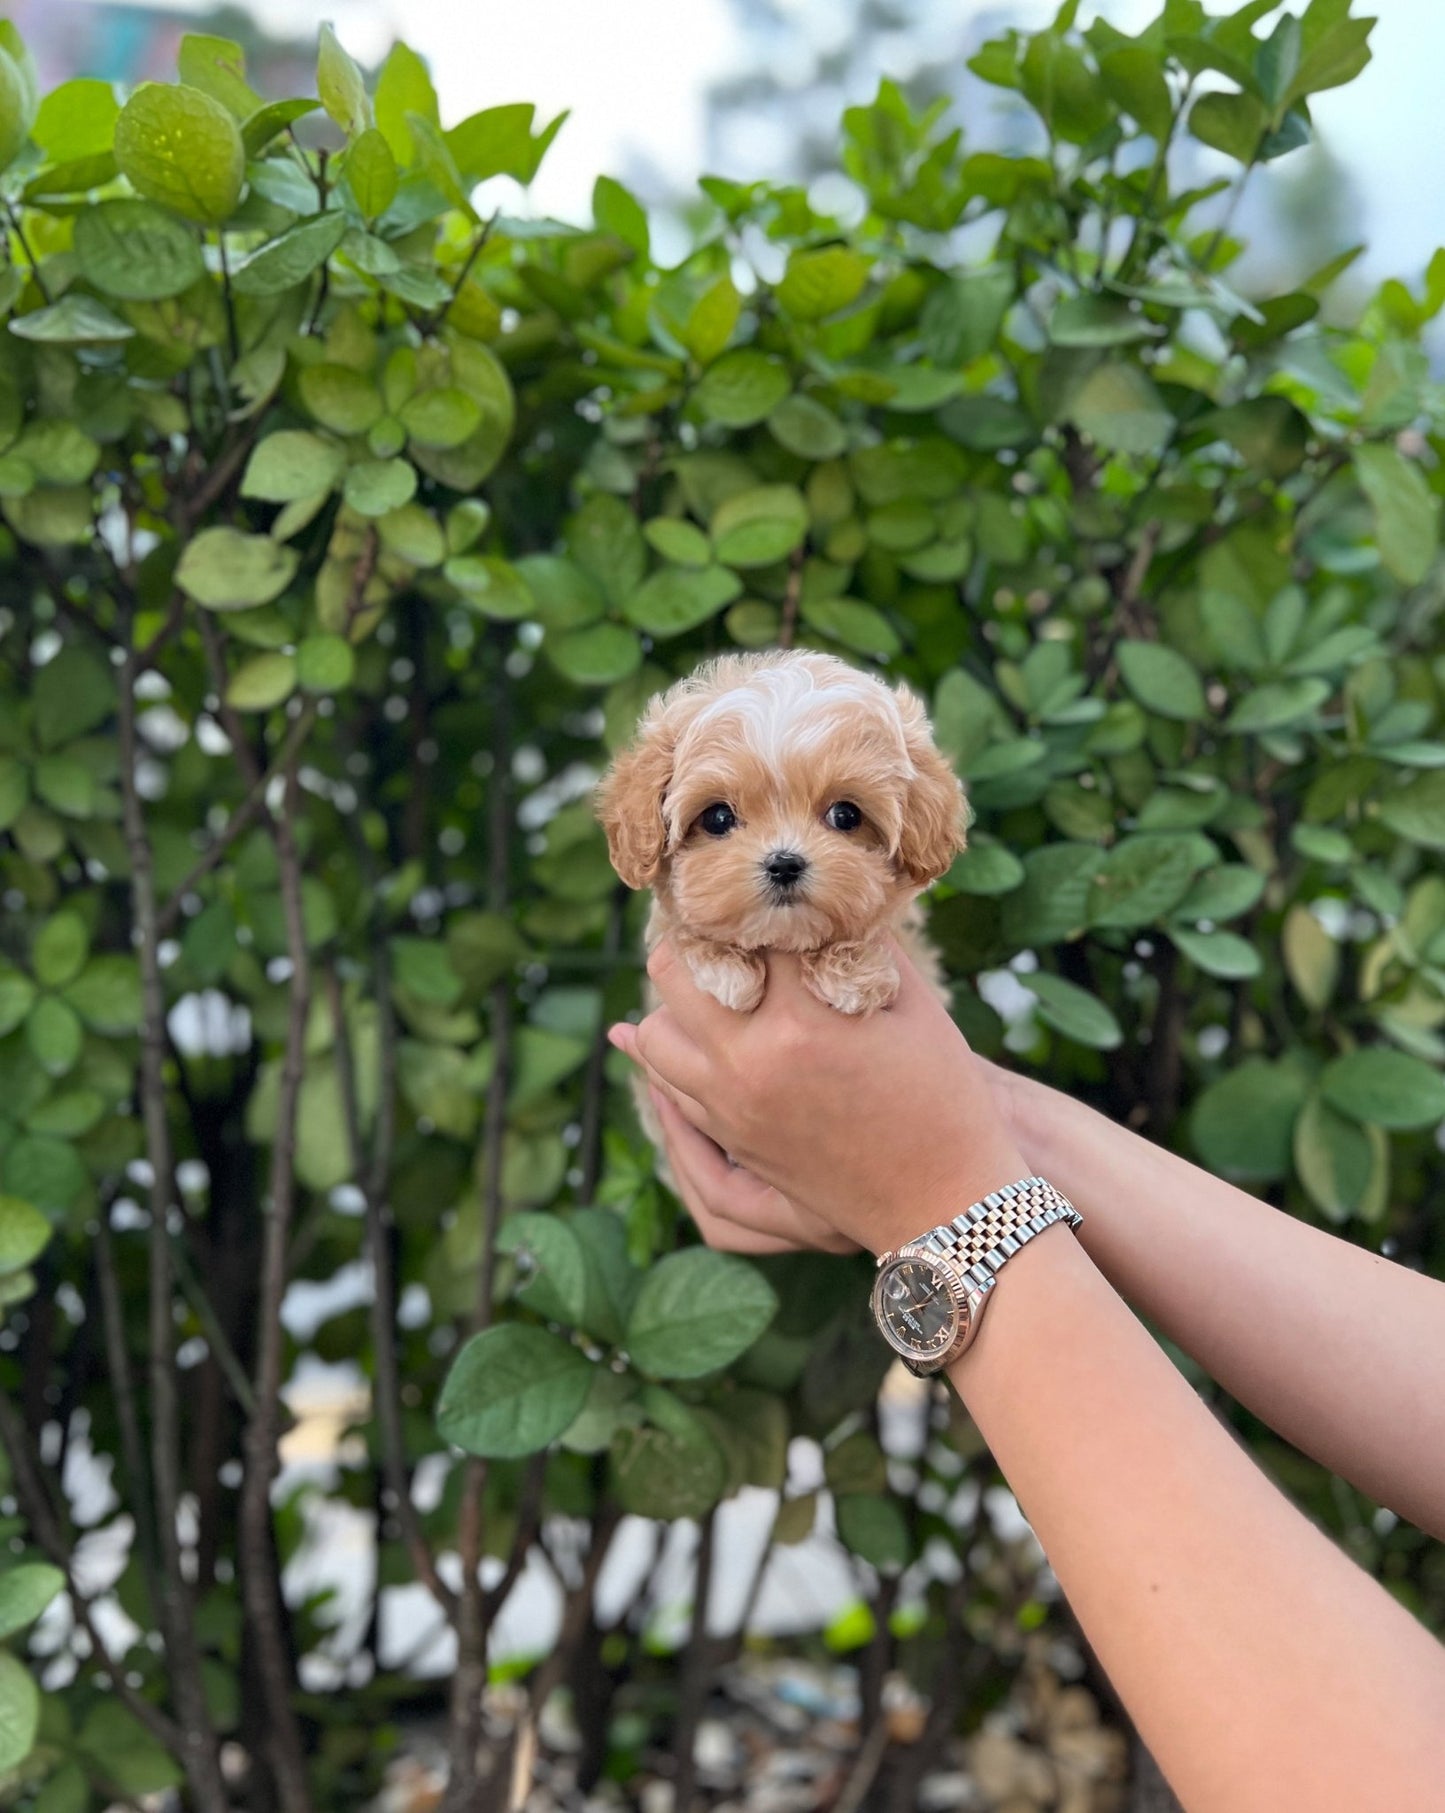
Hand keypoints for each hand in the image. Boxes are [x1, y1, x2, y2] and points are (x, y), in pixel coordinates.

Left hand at [608, 939, 1027, 1255]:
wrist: (943, 1201)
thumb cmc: (942, 1097)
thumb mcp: (913, 1007)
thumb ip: (866, 947)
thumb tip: (832, 902)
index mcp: (800, 1020)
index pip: (746, 933)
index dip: (753, 904)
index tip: (756, 889)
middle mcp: (751, 1062)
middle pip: (672, 975)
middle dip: (693, 942)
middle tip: (714, 925)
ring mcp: (732, 1106)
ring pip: (654, 1036)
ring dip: (672, 1002)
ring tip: (702, 980)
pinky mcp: (733, 1138)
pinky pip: (671, 1086)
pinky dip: (673, 1053)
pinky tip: (689, 1031)